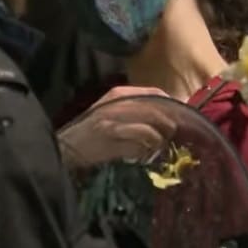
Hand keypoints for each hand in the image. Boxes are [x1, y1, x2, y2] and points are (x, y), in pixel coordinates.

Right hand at [57, 86, 176, 168]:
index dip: (170, 105)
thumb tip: (167, 115)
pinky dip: (145, 151)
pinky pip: (138, 145)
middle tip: (174, 135)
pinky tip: (144, 155)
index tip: (180, 116)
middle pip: (155, 111)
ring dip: (159, 140)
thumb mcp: (113, 111)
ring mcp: (114, 122)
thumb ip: (136, 109)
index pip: (154, 93)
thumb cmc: (92, 130)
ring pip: (149, 129)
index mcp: (119, 93)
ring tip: (159, 146)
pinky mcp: (111, 140)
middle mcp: (117, 104)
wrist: (67, 146)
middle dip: (169, 124)